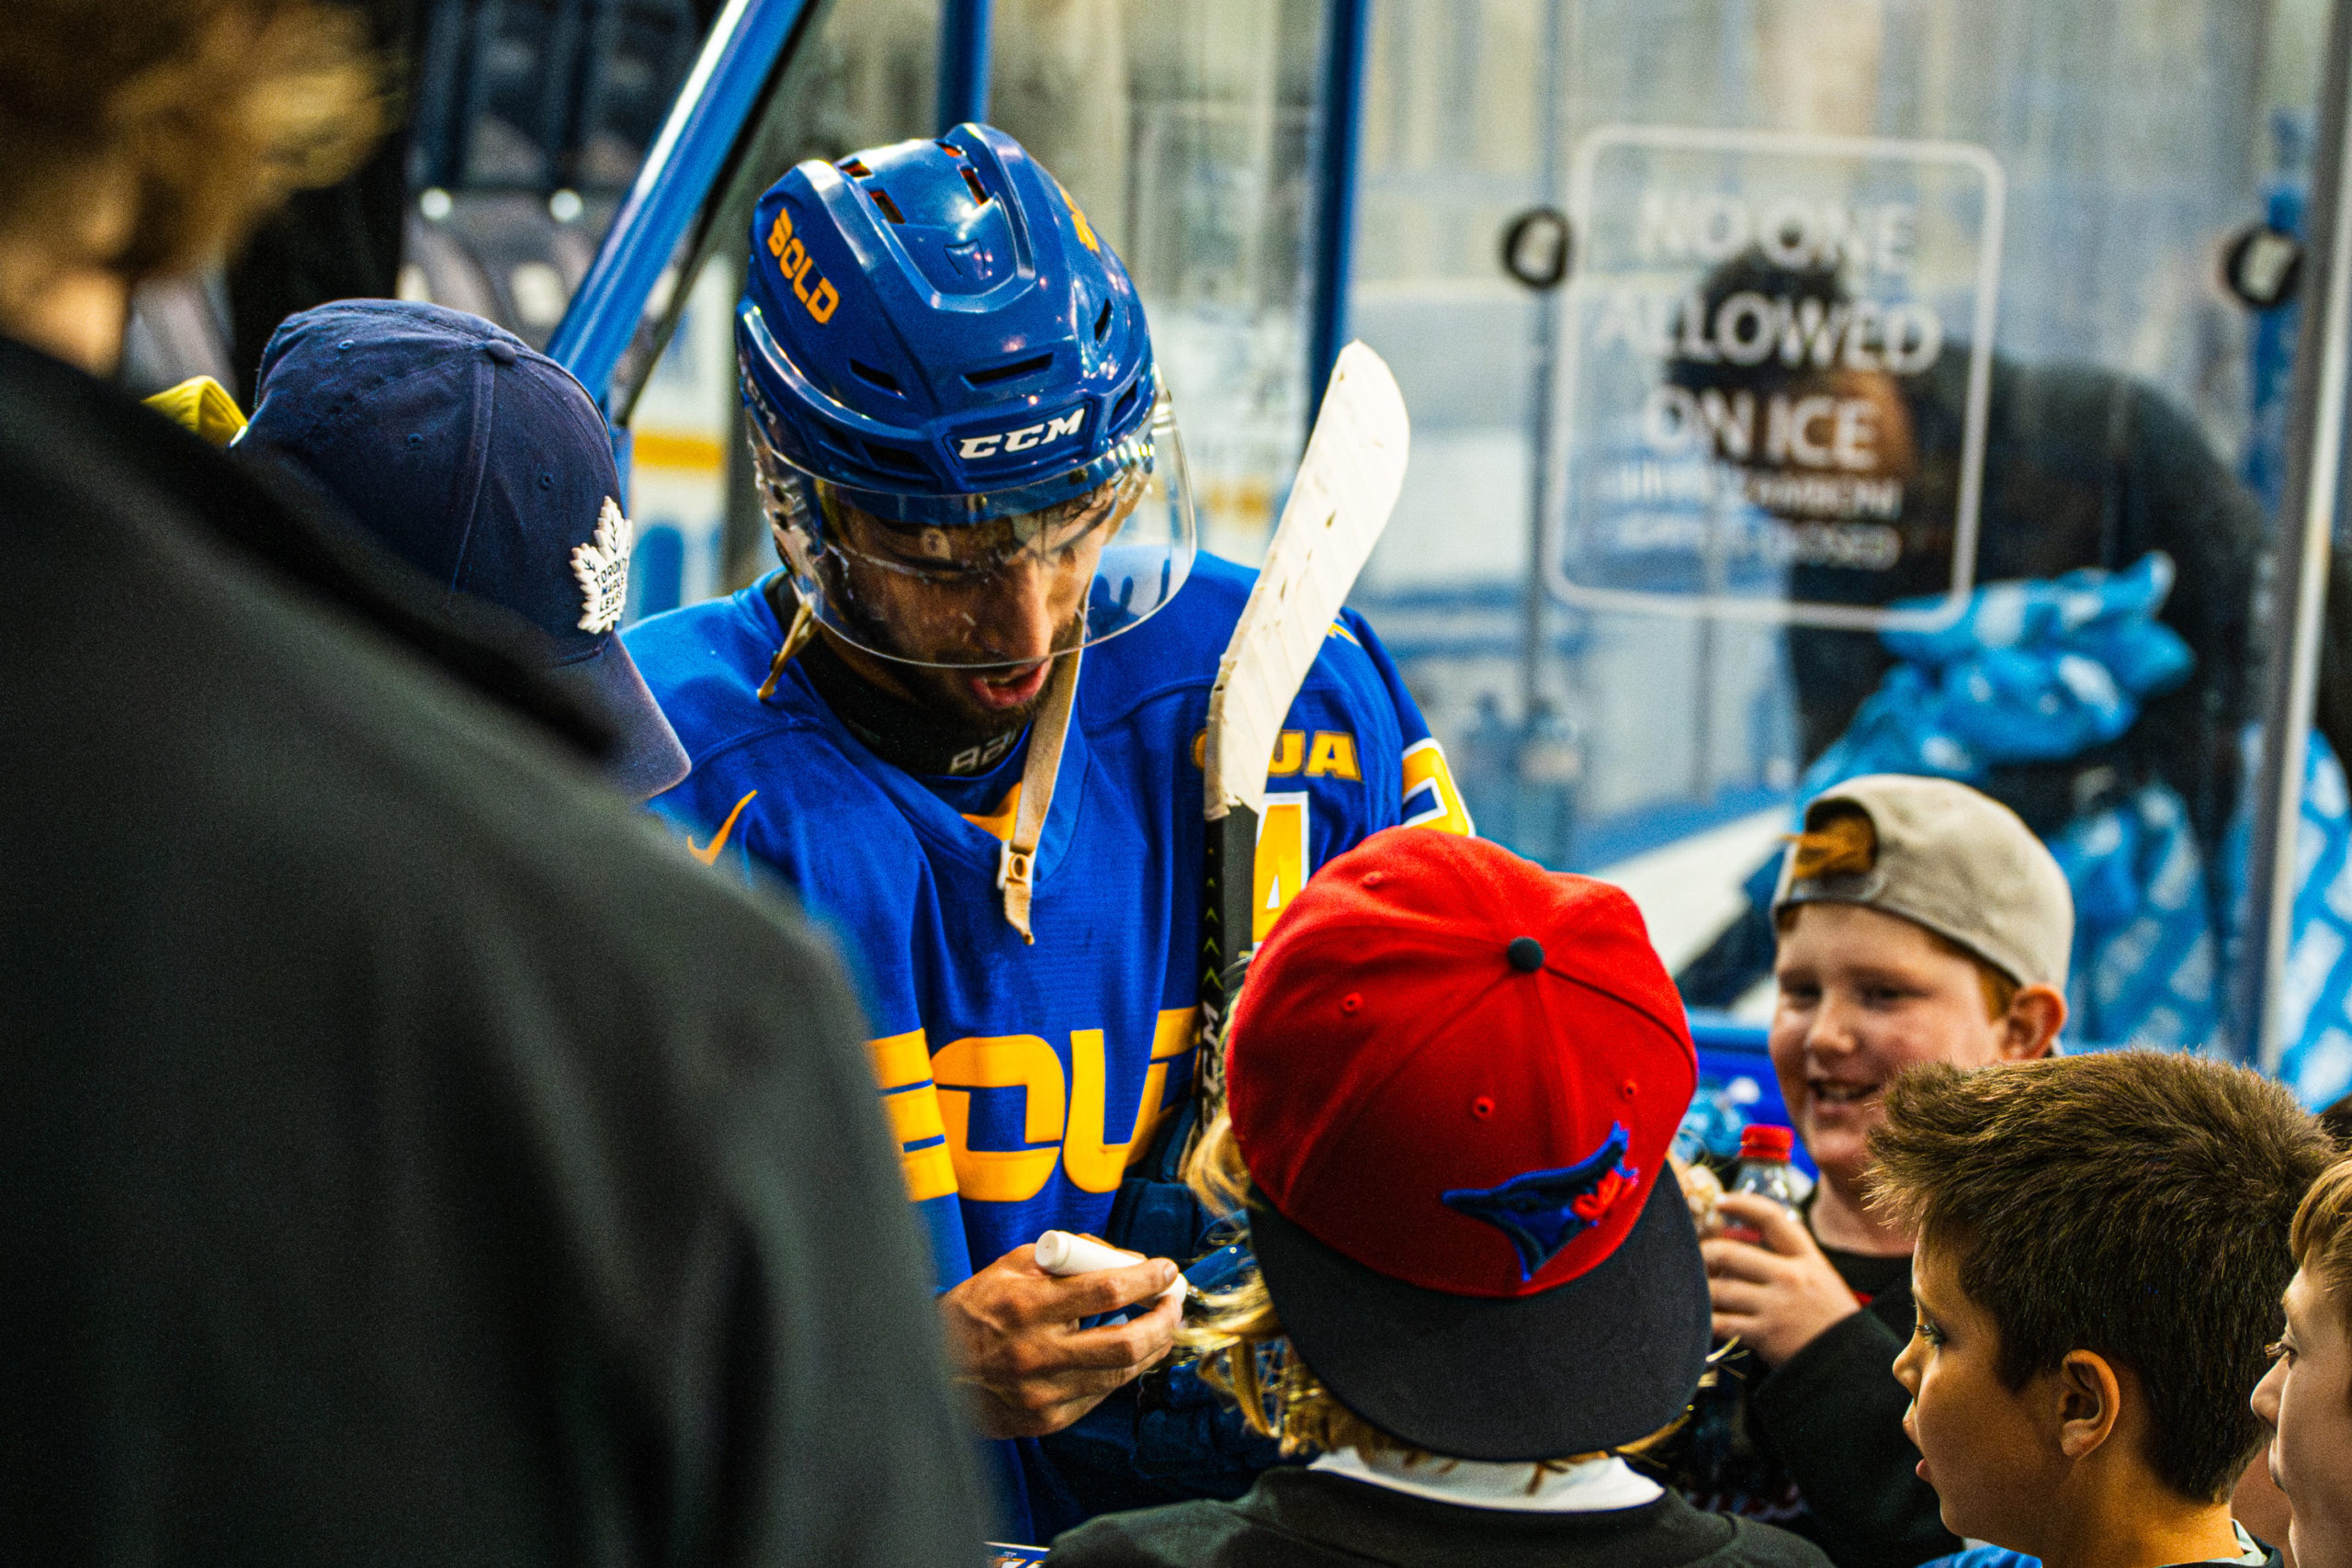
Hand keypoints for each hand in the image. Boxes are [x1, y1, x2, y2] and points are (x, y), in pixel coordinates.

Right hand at [938, 1243, 1182, 1438]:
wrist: (932, 1370)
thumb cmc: (978, 1309)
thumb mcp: (1012, 1267)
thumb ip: (1068, 1256)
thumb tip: (1126, 1260)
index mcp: (1026, 1307)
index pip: (1106, 1291)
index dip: (1147, 1279)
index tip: (1167, 1270)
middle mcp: (1036, 1354)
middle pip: (1126, 1342)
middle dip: (1164, 1320)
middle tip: (1174, 1301)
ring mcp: (1043, 1394)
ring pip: (1121, 1373)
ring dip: (1152, 1346)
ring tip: (1160, 1325)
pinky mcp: (1046, 1421)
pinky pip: (1100, 1394)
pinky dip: (1119, 1370)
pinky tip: (1122, 1351)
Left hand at [1701, 1192, 1864, 1368]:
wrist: (1852, 1364)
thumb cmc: (1833, 1321)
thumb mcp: (1823, 1279)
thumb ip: (1792, 1260)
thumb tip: (1747, 1247)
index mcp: (1808, 1260)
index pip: (1772, 1218)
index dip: (1742, 1204)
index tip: (1720, 1202)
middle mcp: (1790, 1277)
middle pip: (1731, 1253)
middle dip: (1706, 1255)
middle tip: (1697, 1259)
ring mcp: (1776, 1306)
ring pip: (1720, 1289)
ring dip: (1703, 1290)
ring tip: (1697, 1292)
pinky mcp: (1765, 1334)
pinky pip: (1722, 1322)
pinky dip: (1706, 1321)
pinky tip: (1702, 1320)